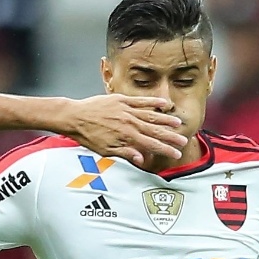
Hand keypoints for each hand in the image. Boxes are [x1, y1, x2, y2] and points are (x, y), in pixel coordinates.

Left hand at [61, 94, 185, 163]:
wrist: (74, 117)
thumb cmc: (87, 136)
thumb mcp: (105, 150)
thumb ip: (125, 153)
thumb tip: (141, 158)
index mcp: (127, 137)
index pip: (151, 145)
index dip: (165, 150)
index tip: (176, 153)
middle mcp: (130, 123)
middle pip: (155, 131)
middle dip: (170, 137)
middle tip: (183, 141)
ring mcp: (127, 110)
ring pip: (151, 116)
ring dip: (166, 120)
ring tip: (178, 123)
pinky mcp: (122, 100)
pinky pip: (141, 101)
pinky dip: (153, 102)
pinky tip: (164, 104)